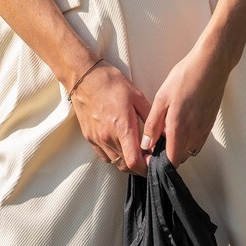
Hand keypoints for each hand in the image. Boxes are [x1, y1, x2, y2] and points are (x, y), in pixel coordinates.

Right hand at [69, 61, 152, 176]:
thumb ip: (150, 118)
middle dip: (138, 166)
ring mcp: (97, 139)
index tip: (152, 163)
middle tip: (147, 158)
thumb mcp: (137, 96)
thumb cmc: (111, 84)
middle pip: (126, 166)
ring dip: (127, 162)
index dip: (145, 168)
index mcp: (122, 128)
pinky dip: (115, 156)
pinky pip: (105, 156)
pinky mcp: (90, 138)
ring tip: (134, 152)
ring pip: (115, 162)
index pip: (134, 161)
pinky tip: (121, 146)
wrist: (84, 77)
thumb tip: (161, 134)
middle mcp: (108, 138)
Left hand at [140, 43, 231, 167]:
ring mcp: (203, 131)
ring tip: (170, 132)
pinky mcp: (209, 125)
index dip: (160, 163)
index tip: (152, 156)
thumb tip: (146, 144)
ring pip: (189, 151)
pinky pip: (197, 142)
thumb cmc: (186, 77)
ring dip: (179, 148)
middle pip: (180, 159)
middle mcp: (194, 135)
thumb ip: (153, 125)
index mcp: (179, 130)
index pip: (171, 161)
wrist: (211, 65)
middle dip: (168, 156)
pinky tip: (183, 126)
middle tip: (159, 142)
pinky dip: (188, 141)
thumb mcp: (161, 98)